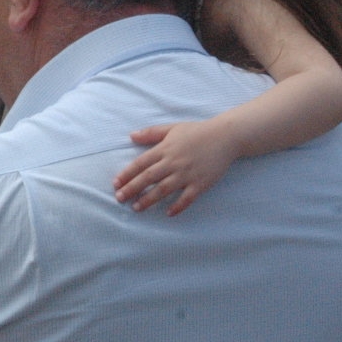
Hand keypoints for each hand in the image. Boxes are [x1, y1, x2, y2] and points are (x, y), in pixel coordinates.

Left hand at [113, 121, 238, 214]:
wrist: (226, 137)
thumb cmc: (197, 132)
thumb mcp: (172, 128)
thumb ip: (151, 133)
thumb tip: (131, 136)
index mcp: (165, 149)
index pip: (141, 163)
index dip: (127, 174)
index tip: (116, 184)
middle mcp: (173, 162)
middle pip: (148, 178)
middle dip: (132, 189)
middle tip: (120, 199)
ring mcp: (187, 174)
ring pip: (164, 189)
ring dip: (149, 200)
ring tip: (137, 208)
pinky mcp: (200, 184)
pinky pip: (186, 198)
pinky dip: (177, 206)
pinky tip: (168, 213)